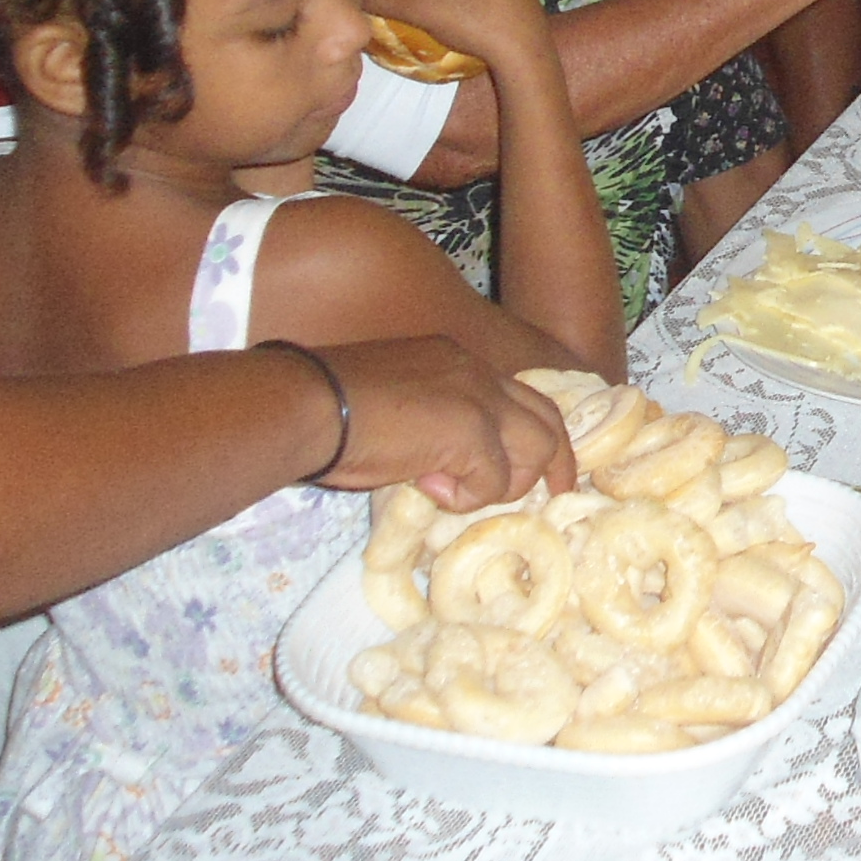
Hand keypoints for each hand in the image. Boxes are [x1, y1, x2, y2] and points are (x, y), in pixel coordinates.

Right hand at [316, 335, 575, 505]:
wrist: (306, 405)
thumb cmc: (328, 410)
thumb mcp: (394, 407)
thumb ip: (431, 430)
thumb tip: (443, 473)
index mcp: (458, 362)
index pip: (520, 396)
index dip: (535, 433)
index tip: (541, 466)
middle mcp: (478, 373)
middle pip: (547, 419)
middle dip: (555, 463)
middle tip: (552, 496)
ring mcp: (478, 398)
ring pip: (535, 450)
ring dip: (504, 484)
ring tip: (458, 494)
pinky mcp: (471, 430)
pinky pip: (493, 479)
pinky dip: (466, 497)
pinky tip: (428, 489)